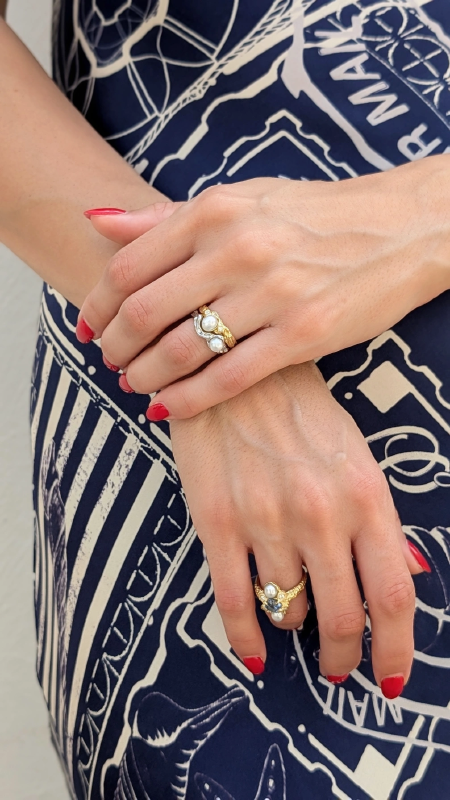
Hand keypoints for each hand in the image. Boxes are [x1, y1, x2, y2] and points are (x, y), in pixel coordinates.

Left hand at [78, 156, 449, 417]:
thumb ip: (167, 216)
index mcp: (215, 212)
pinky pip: (228, 378)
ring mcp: (272, 294)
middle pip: (145, 313)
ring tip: (137, 385)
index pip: (129, 266)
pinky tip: (171, 408)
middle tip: (110, 362)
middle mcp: (238, 249)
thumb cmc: (316, 214)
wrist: (401, 228)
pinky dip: (188, 399)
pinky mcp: (303, 334)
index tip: (88, 326)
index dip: (97, 304)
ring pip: (181, 350)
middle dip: (115, 347)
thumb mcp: (242, 198)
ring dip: (145, 377)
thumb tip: (98, 222)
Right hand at [170, 361, 424, 693]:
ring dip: (293, 625)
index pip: (392, 595)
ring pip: (288, 609)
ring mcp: (266, 519)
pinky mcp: (217, 520)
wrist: (232, 364)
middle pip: (341, 617)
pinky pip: (233, 600)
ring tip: (292, 613)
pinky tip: (253, 654)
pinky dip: (245, 639)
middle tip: (336, 665)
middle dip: (341, 656)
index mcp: (365, 495)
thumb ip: (377, 519)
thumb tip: (403, 573)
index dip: (395, 649)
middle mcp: (320, 514)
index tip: (389, 677)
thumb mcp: (355, 453)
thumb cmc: (301, 408)